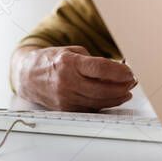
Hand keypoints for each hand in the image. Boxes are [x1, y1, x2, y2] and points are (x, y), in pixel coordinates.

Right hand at [13, 46, 136, 110]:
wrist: (28, 76)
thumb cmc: (52, 60)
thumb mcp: (73, 52)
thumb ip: (94, 61)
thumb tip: (119, 68)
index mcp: (69, 63)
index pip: (100, 68)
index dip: (119, 72)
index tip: (131, 72)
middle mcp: (66, 82)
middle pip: (102, 88)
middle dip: (122, 86)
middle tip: (133, 82)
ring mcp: (65, 98)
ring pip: (98, 101)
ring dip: (116, 97)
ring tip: (127, 91)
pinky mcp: (66, 109)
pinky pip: (90, 107)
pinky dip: (104, 103)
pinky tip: (113, 98)